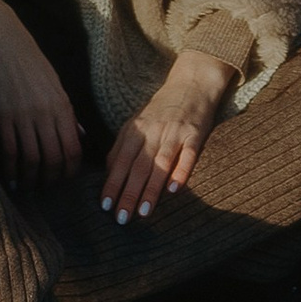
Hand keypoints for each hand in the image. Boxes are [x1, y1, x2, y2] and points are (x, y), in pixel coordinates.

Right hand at [0, 0, 81, 183]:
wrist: (2, 40)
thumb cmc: (31, 62)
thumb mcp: (56, 86)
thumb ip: (68, 114)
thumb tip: (81, 138)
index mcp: (62, 106)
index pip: (73, 149)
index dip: (70, 170)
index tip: (64, 179)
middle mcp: (46, 113)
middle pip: (54, 158)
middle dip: (52, 179)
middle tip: (46, 188)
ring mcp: (23, 115)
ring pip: (33, 159)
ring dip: (31, 179)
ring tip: (29, 187)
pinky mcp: (2, 115)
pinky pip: (10, 151)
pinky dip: (12, 170)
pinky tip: (11, 179)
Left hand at [101, 49, 237, 222]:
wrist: (191, 83)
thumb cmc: (161, 109)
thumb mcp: (137, 123)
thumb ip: (123, 147)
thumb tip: (108, 174)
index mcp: (135, 129)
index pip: (119, 160)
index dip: (112, 184)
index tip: (105, 206)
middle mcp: (152, 130)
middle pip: (137, 166)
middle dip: (127, 194)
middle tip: (121, 219)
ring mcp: (174, 131)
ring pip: (160, 163)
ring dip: (150, 189)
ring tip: (143, 213)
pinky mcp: (196, 132)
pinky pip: (188, 154)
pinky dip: (181, 171)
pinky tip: (174, 189)